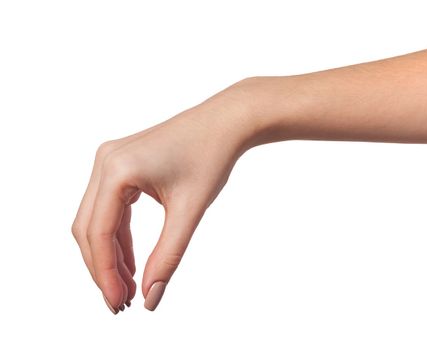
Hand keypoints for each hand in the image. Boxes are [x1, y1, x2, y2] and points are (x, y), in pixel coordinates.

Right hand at [72, 81, 256, 312]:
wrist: (227, 122)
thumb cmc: (212, 157)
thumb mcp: (189, 211)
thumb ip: (168, 257)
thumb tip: (151, 298)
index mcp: (117, 169)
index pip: (98, 233)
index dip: (105, 274)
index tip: (119, 303)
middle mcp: (105, 162)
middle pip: (88, 228)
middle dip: (103, 268)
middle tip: (121, 301)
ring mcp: (110, 160)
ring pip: (95, 219)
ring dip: (109, 255)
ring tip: (127, 287)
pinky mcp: (121, 164)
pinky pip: (110, 207)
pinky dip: (118, 236)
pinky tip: (131, 261)